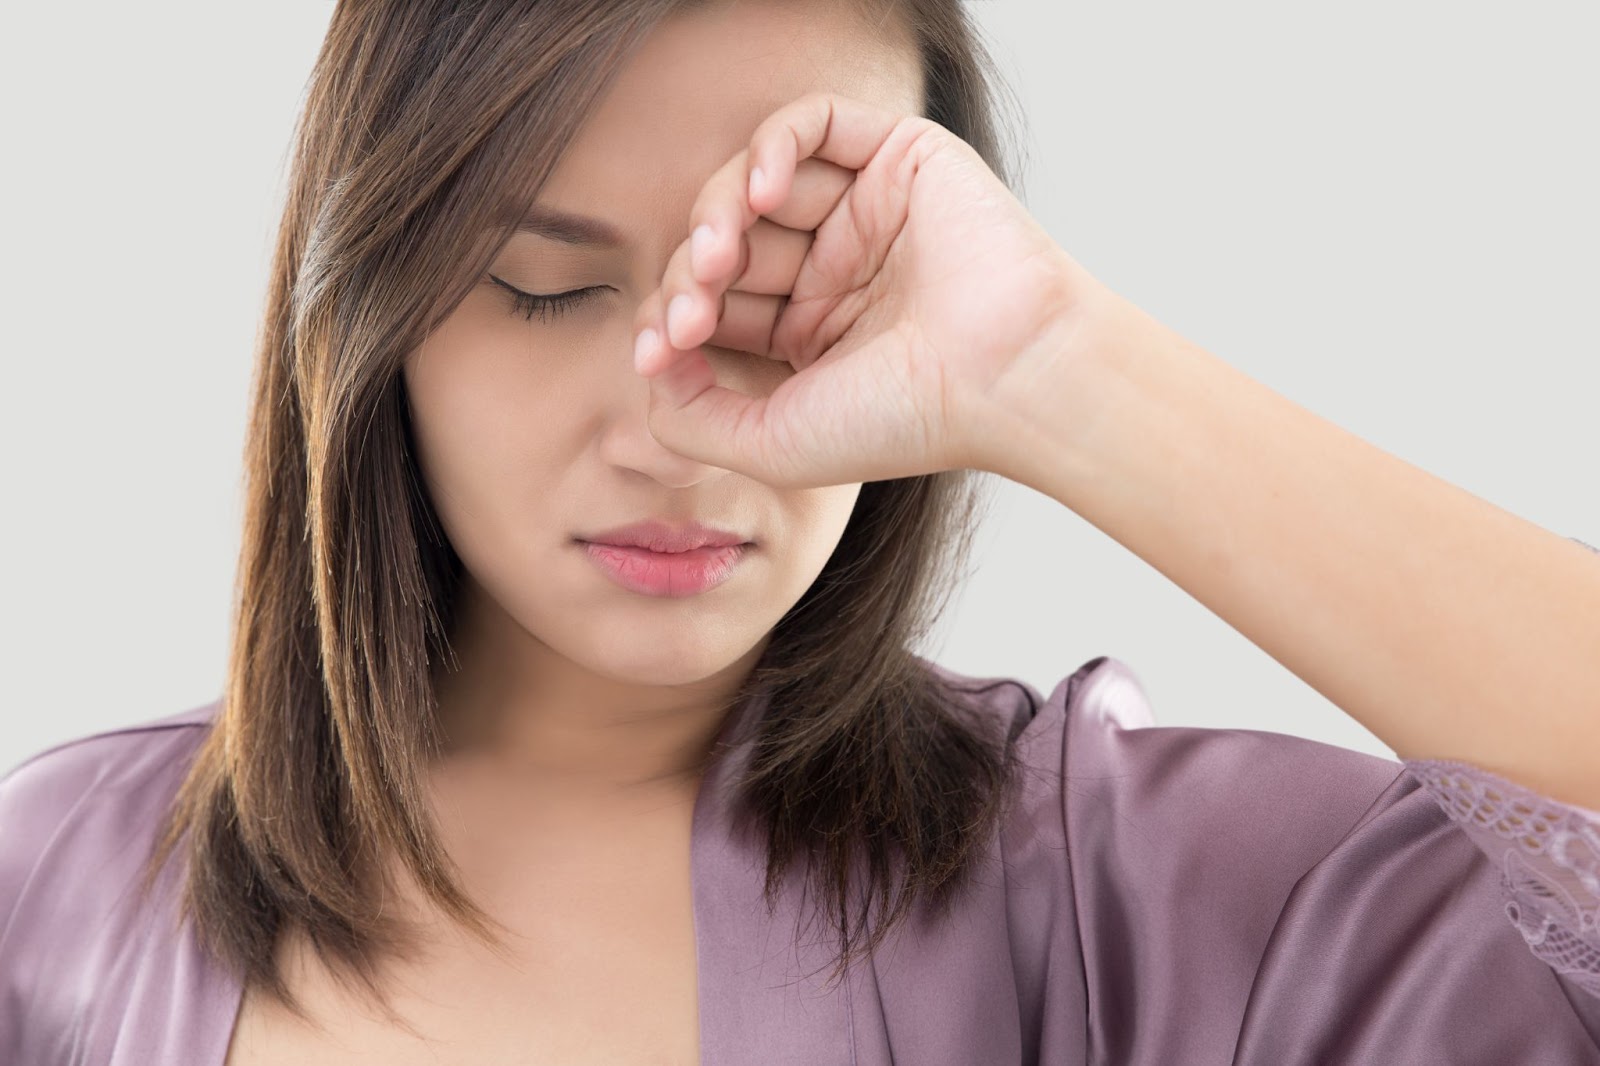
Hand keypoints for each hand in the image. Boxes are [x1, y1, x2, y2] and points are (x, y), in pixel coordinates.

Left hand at [633, 91, 1106, 487]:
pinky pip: (814, 122)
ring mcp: (865, 212)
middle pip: (726, 242)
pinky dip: (772, 146)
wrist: (1005, 377)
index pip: (714, 304)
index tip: (655, 349)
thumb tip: (650, 363)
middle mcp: (834, 271)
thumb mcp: (771, 445)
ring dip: (718, 214)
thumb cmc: (904, 421)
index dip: (671, 317)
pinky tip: (759, 193)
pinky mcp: (898, 159)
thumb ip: (690, 417)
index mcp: (809, 336)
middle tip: (688, 310)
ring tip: (718, 257)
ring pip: (756, 183)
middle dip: (690, 272)